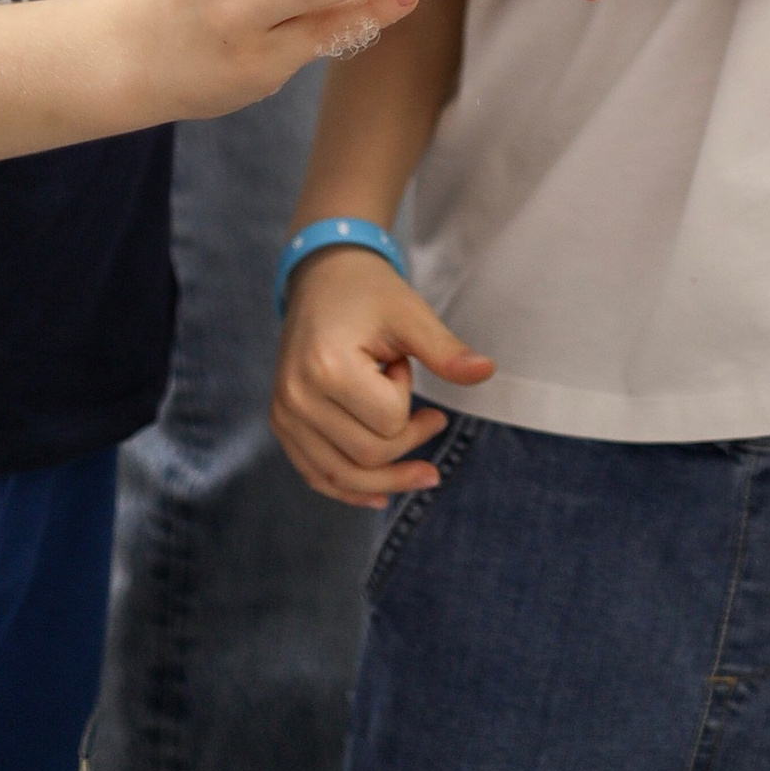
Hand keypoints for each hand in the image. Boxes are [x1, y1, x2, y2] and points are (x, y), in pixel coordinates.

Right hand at [272, 248, 494, 507]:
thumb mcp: (411, 315)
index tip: (401, 364)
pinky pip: (317, 474)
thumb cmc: (370, 293)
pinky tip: (380, 494)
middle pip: (368, 457)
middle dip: (406, 439)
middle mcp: (298, 397)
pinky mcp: (282, 423)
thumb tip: (487, 371)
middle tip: (421, 407)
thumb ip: (445, 350)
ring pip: (343, 476)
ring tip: (426, 472)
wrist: (322, 276)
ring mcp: (285, 413)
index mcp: (327, 366)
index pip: (389, 421)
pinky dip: (350, 489)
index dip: (408, 399)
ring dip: (388, 480)